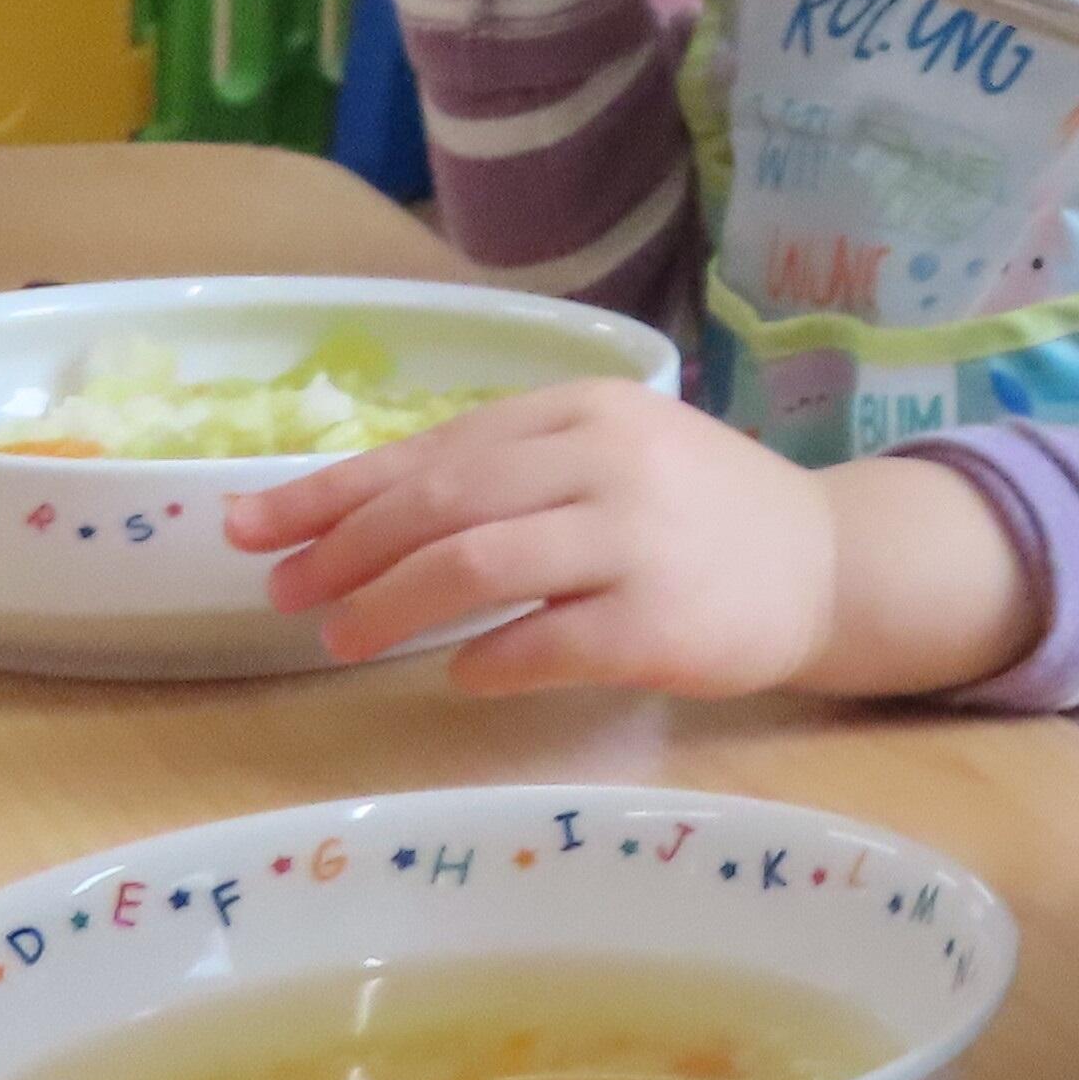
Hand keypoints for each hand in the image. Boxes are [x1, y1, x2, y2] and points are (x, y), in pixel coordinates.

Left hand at [228, 386, 1031, 699]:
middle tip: (287, 593)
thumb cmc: (698, 513)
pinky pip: (543, 640)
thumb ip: (504, 474)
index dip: (330, 492)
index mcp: (586, 409)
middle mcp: (609, 461)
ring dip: (390, 605)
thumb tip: (346, 520)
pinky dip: (484, 657)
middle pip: (441, 502)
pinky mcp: (660, 621)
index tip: (250, 530)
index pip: (432, 448)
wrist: (828, 564)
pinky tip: (458, 670)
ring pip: (477, 564)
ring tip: (342, 640)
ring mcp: (639, 540)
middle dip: (344, 550)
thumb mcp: (607, 458)